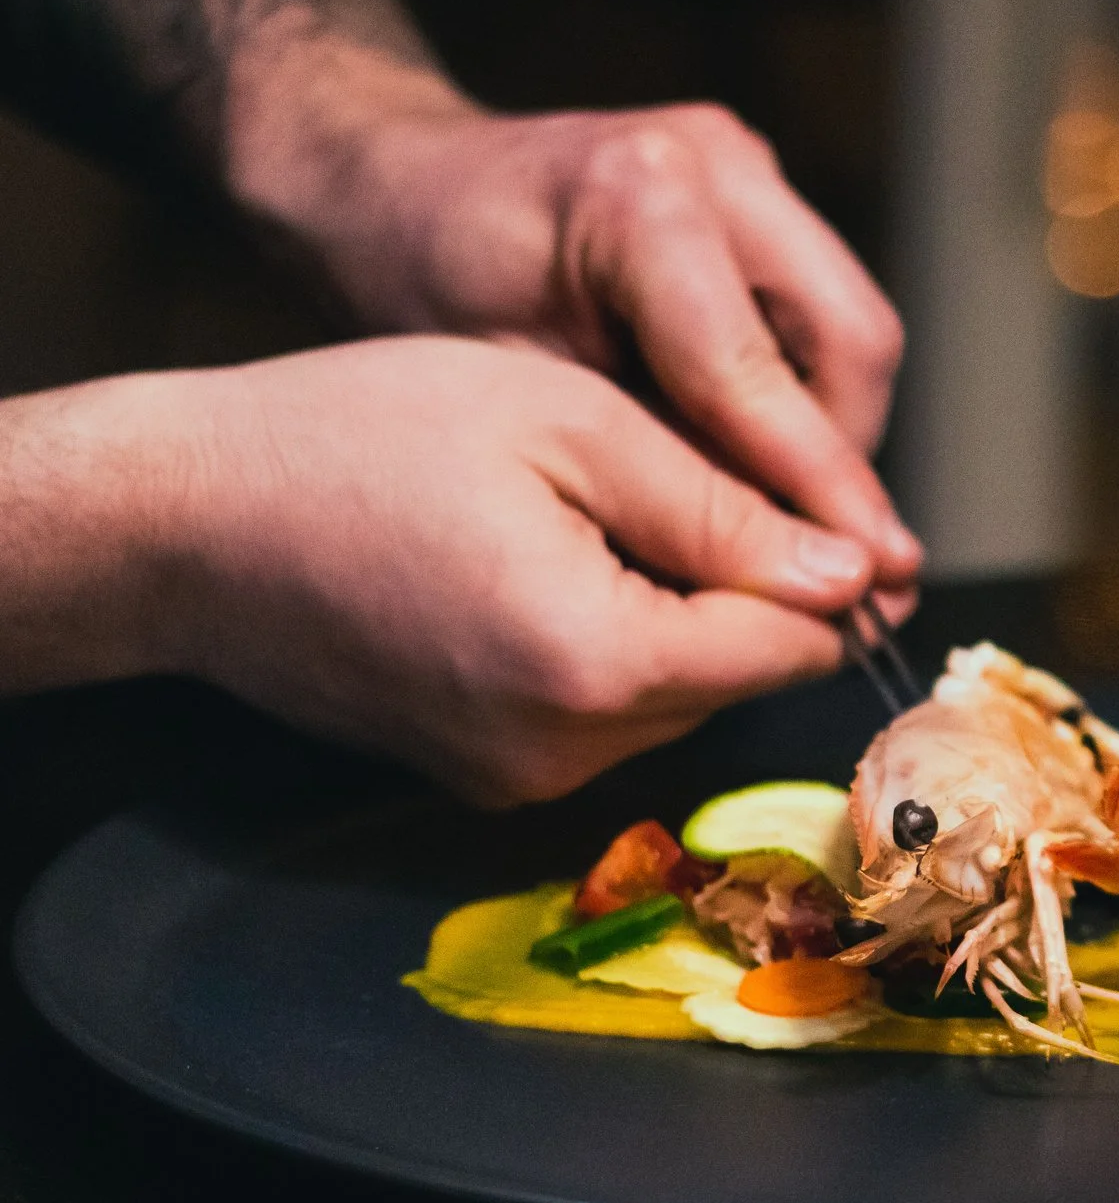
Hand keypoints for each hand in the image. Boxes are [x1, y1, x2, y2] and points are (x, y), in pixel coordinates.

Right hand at [137, 336, 878, 803]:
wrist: (181, 523)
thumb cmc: (359, 439)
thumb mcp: (568, 424)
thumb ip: (724, 508)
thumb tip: (852, 574)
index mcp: (596, 662)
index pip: (790, 646)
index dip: (834, 580)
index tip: (845, 517)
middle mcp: (564, 751)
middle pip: (740, 677)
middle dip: (747, 590)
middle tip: (686, 482)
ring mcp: (519, 778)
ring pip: (677, 698)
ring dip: (677, 617)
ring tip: (593, 513)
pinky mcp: (484, 777)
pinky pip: (605, 714)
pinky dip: (612, 646)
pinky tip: (547, 565)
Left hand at [225, 55, 918, 591]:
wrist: (391, 184)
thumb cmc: (419, 283)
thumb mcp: (514, 399)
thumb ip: (645, 468)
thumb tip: (762, 570)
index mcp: (637, 198)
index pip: (754, 370)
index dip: (813, 487)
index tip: (858, 583)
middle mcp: (716, 164)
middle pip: (854, 338)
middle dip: (842, 460)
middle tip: (829, 563)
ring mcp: (749, 169)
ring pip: (853, 331)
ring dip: (830, 432)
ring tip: (792, 524)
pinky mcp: (761, 196)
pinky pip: (820, 316)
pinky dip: (802, 397)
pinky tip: (763, 465)